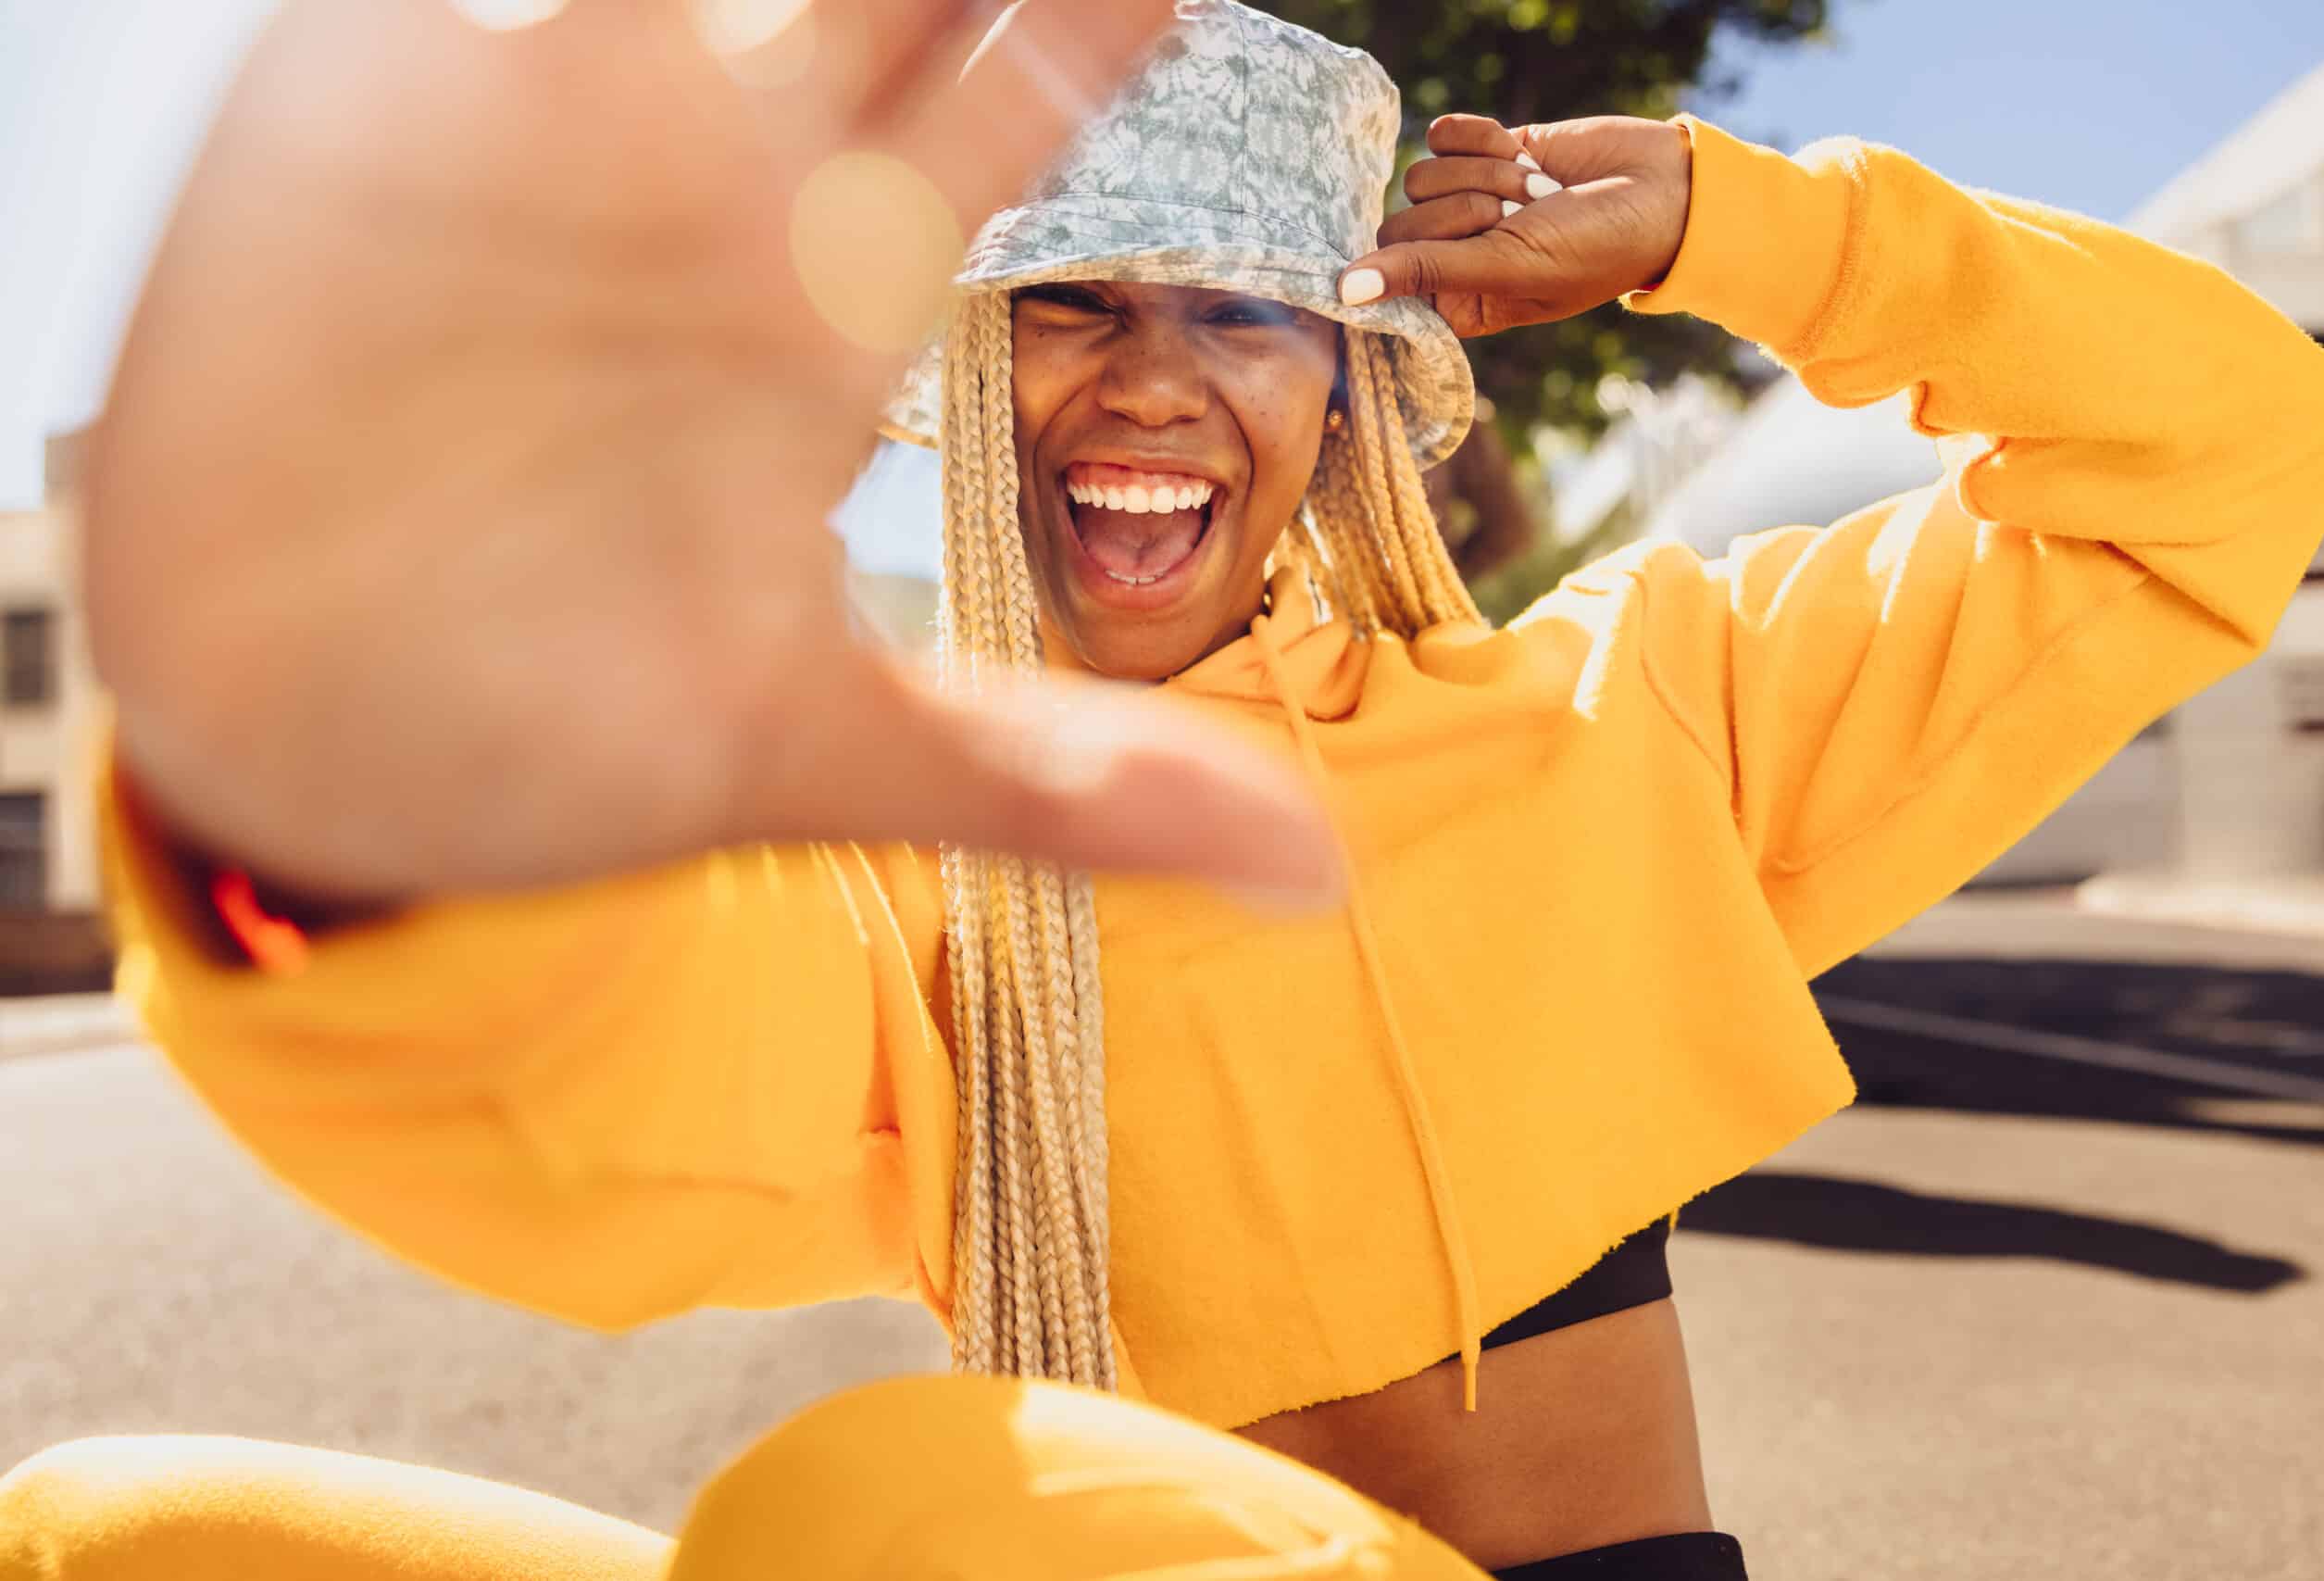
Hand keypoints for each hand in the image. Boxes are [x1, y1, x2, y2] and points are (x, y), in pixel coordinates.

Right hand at [89, 0, 1341, 907]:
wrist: (297, 730)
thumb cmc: (559, 730)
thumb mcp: (812, 754)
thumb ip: (1055, 785)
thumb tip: (1318, 875)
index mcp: (831, 296)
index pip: (1028, 92)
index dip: (1123, 7)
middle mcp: (717, 181)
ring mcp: (552, 119)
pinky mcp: (380, 93)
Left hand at [1341, 113, 1691, 336]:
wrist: (1661, 188)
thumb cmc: (1595, 248)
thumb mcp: (1509, 267)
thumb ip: (1426, 273)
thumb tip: (1344, 292)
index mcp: (1459, 304)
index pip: (1391, 280)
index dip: (1416, 261)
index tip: (1467, 248)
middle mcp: (1455, 255)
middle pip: (1400, 223)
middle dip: (1466, 210)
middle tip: (1523, 216)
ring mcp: (1465, 201)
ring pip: (1419, 175)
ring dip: (1485, 175)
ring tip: (1536, 189)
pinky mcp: (1480, 153)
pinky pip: (1441, 135)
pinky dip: (1482, 140)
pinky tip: (1524, 154)